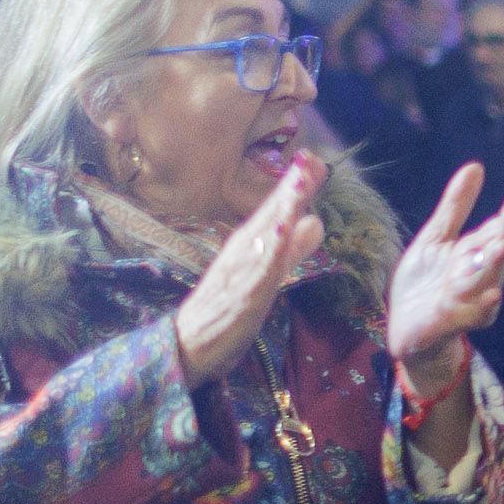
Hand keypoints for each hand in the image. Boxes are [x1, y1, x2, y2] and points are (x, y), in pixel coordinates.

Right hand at [171, 158, 323, 385]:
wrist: (188, 345)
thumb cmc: (226, 308)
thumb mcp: (266, 273)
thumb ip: (292, 249)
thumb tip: (315, 221)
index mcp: (249, 244)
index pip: (276, 209)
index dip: (296, 185)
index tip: (314, 158)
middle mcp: (242, 251)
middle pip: (271, 215)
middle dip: (292, 188)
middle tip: (312, 159)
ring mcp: (240, 272)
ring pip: (265, 237)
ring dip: (283, 210)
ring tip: (300, 185)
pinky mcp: (241, 297)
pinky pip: (257, 272)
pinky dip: (270, 252)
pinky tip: (282, 234)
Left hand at [388, 163, 503, 396]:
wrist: (405, 328)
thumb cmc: (425, 283)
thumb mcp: (435, 238)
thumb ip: (456, 206)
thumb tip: (476, 166)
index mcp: (474, 252)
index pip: (497, 228)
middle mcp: (478, 274)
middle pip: (498, 251)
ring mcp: (469, 298)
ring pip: (489, 279)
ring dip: (497, 263)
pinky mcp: (454, 320)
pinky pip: (475, 314)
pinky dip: (485, 305)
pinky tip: (493, 294)